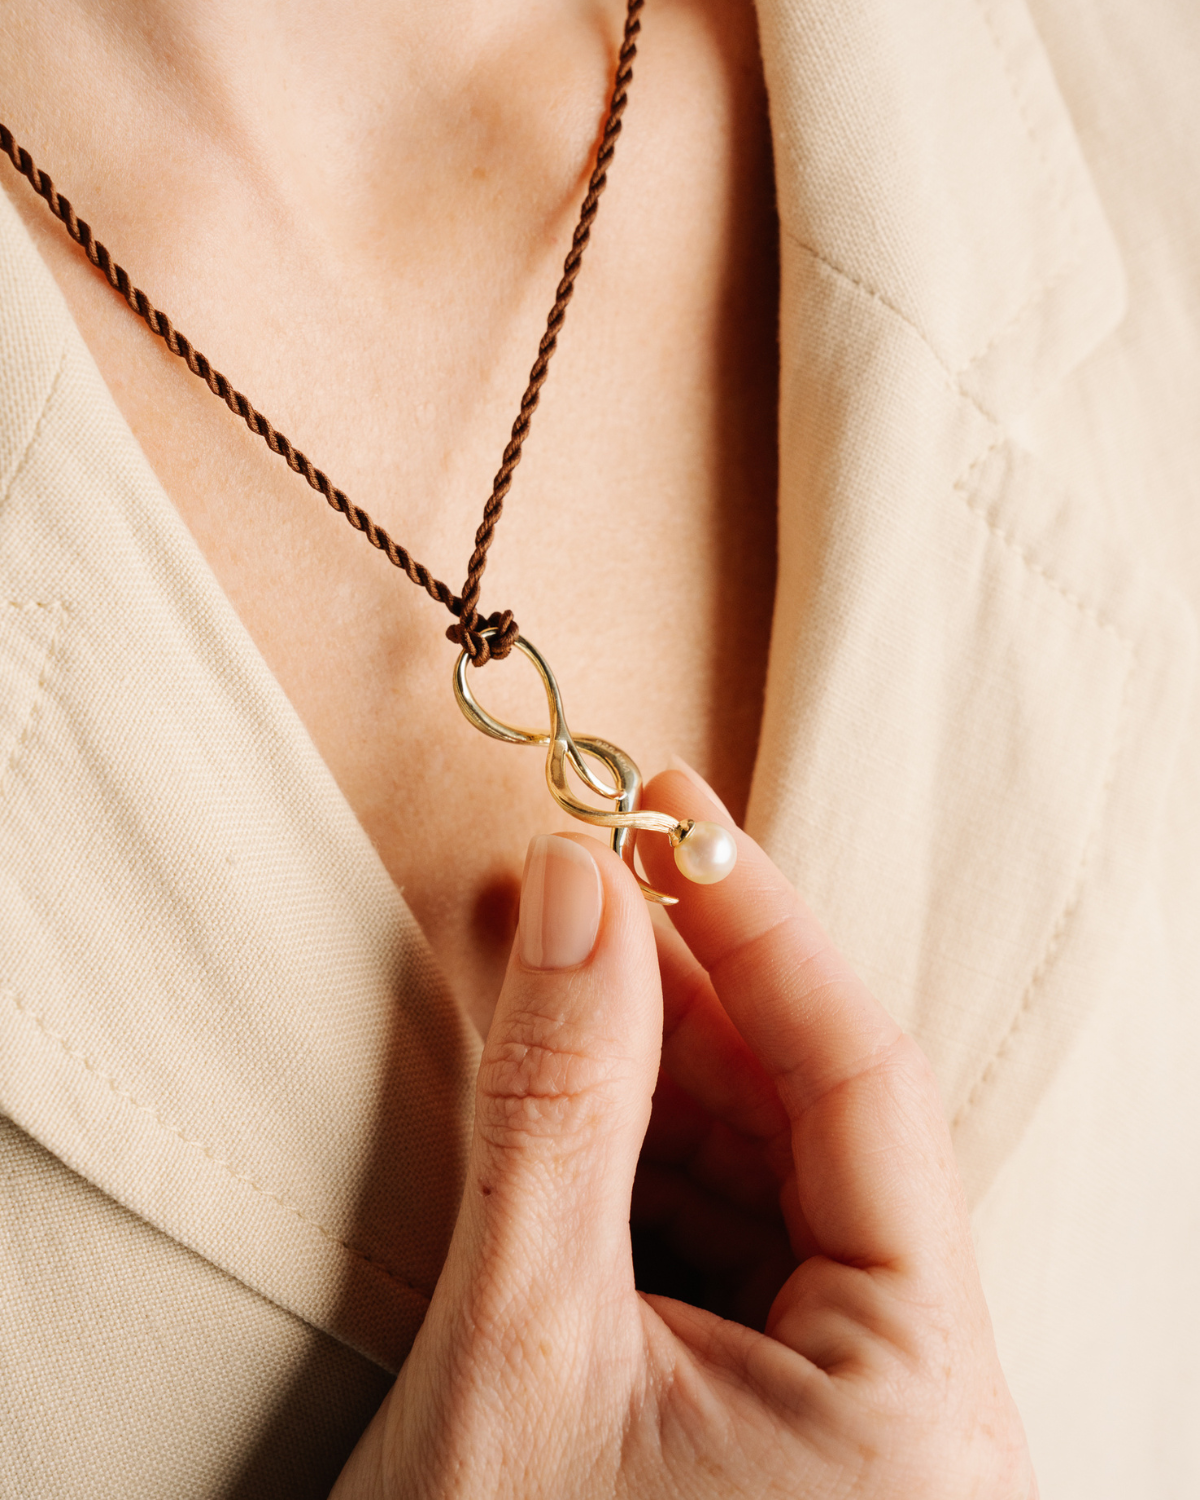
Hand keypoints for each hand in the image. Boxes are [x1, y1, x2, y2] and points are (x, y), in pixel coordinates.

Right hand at [330, 769, 1036, 1498]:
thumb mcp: (521, 1346)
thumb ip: (556, 1109)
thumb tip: (574, 898)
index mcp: (918, 1413)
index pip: (866, 1088)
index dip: (765, 927)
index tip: (677, 813)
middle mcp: (918, 1413)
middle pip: (816, 1121)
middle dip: (693, 984)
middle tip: (596, 866)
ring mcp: (846, 1416)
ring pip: (763, 1169)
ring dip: (654, 1055)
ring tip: (559, 946)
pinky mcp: (769, 1415)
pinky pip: (720, 1233)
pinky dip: (638, 1145)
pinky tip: (570, 1065)